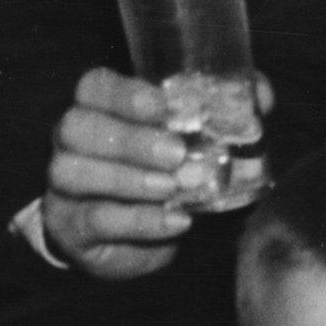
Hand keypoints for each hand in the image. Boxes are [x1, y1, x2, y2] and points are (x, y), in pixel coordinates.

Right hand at [34, 65, 268, 277]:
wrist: (134, 238)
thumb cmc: (164, 176)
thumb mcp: (196, 143)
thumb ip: (224, 114)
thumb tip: (261, 96)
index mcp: (100, 109)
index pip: (94, 86)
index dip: (123, 93)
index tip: (162, 105)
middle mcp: (73, 142)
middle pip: (77, 126)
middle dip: (128, 139)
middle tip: (176, 153)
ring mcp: (63, 185)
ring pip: (72, 171)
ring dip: (127, 179)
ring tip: (172, 188)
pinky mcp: (69, 226)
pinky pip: (94, 219)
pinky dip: (138, 220)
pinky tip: (175, 220)